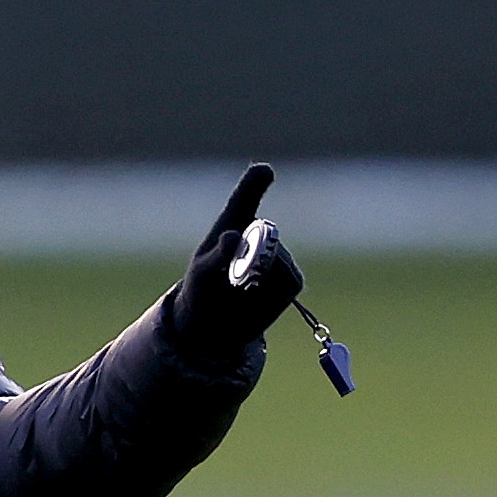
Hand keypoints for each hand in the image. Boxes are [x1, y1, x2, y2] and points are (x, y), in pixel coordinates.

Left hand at [165, 163, 306, 356]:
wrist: (214, 324)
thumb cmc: (203, 290)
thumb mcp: (202, 272)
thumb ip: (218, 253)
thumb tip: (233, 236)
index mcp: (235, 222)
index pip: (245, 197)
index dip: (254, 183)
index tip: (264, 172)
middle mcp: (261, 233)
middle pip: (266, 234)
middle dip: (253, 253)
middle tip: (233, 278)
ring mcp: (280, 255)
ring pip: (277, 260)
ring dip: (258, 279)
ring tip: (240, 292)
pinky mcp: (293, 280)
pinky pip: (288, 281)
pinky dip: (272, 293)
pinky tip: (257, 299)